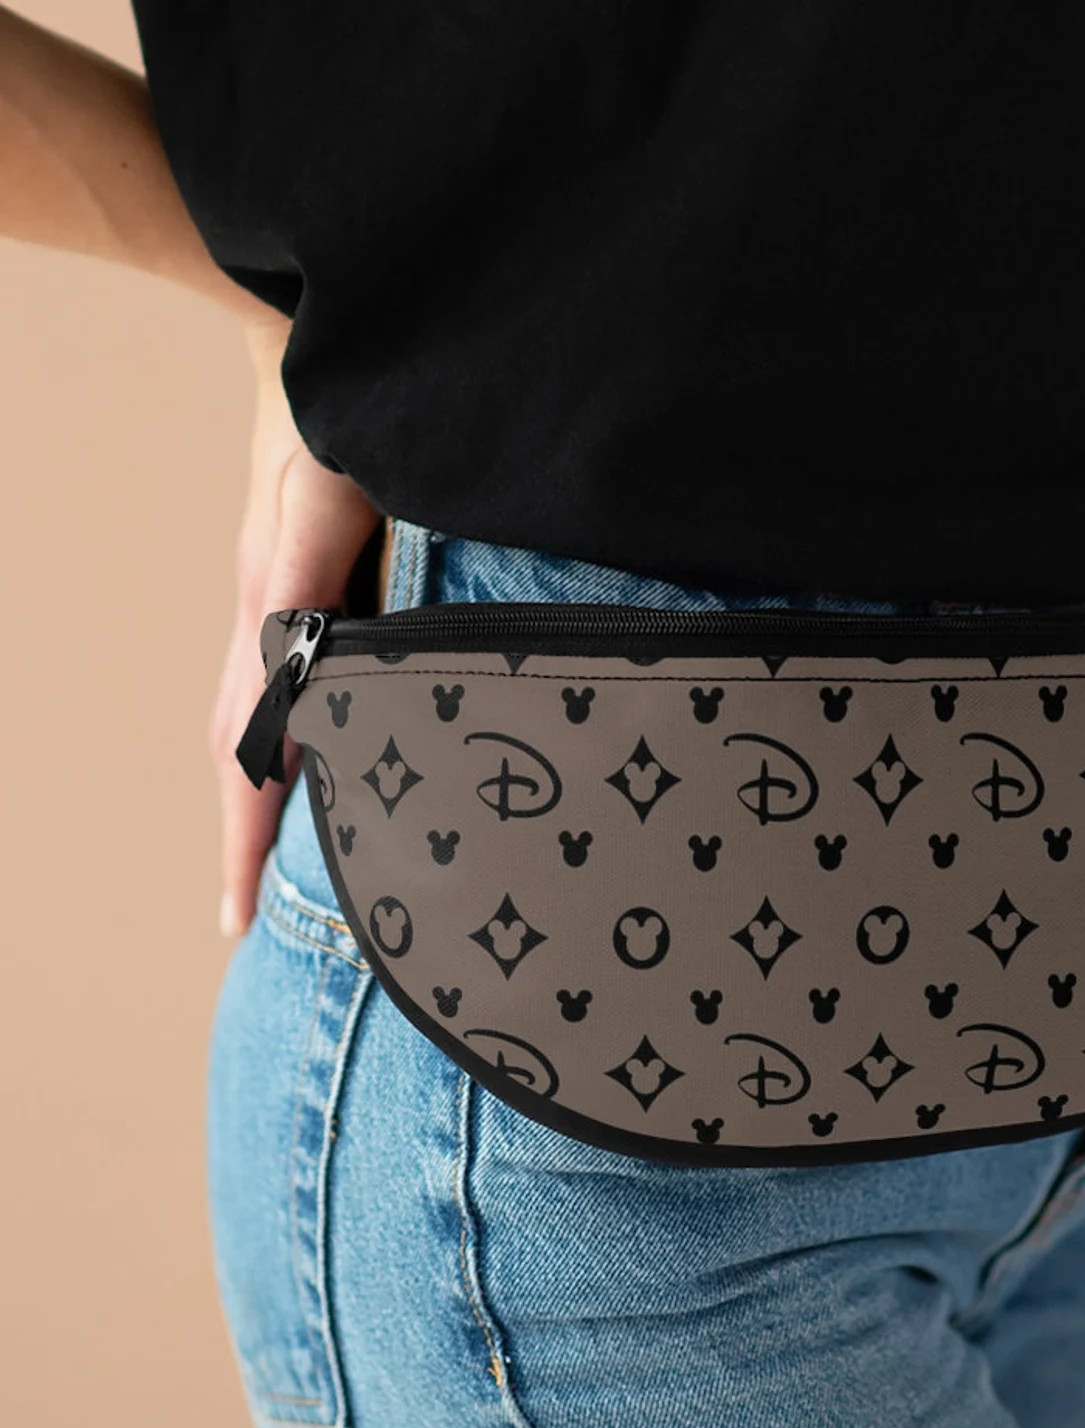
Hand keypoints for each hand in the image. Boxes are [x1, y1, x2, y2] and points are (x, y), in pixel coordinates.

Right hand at [210, 314, 380, 935]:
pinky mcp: (303, 582)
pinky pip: (281, 680)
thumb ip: (310, 576)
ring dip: (257, 796)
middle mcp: (268, 615)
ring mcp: (280, 600)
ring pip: (253, 720)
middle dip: (241, 837)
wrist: (310, 333)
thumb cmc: (331, 407)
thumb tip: (296, 679)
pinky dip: (282, 740)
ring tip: (268, 867)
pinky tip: (315, 761)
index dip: (245, 835)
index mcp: (272, 610)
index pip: (247, 749)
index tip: (236, 917)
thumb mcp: (327, 489)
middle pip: (238, 750)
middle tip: (244, 920)